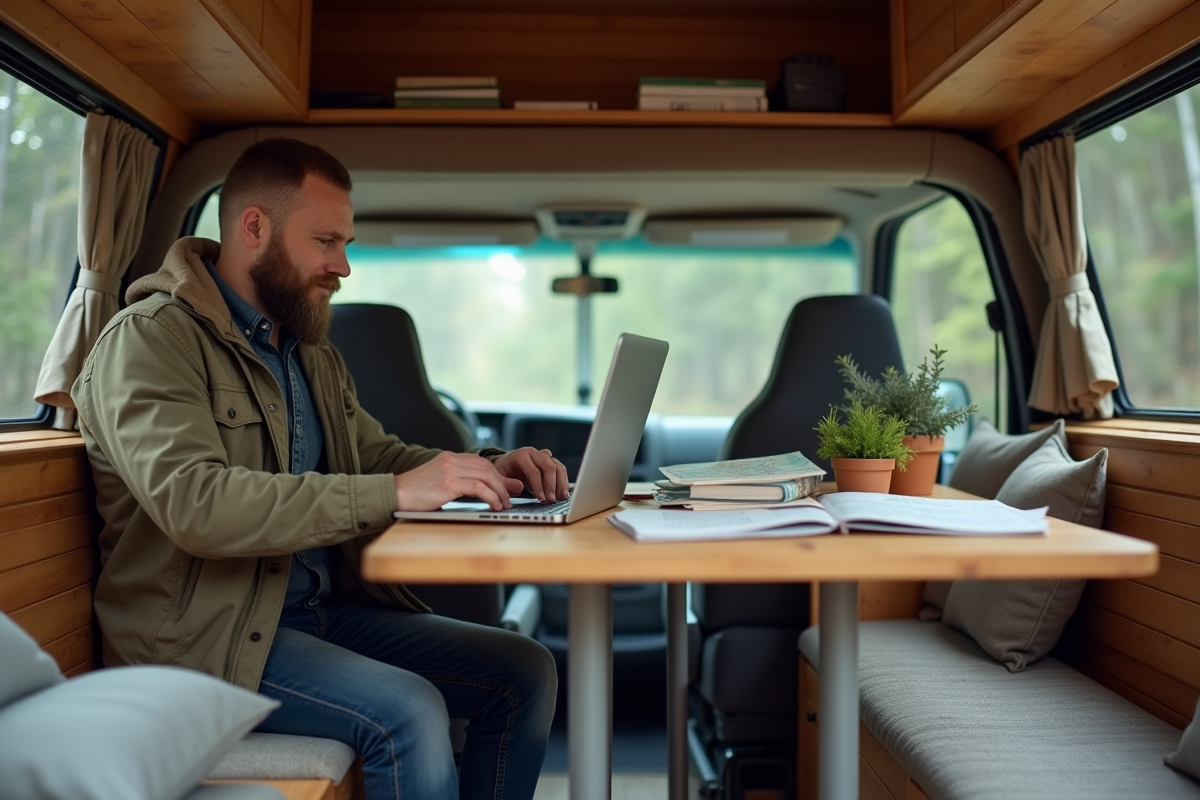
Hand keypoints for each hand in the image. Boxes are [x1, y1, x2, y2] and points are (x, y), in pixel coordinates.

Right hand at [394, 452, 523, 510]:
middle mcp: (451, 460)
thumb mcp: (439, 485)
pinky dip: (491, 496)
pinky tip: (494, 505)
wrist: (394, 494)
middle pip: (487, 468)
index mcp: (449, 458)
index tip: (507, 487)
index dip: (497, 475)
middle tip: (511, 497)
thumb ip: (460, 485)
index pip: (480, 463)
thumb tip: (482, 492)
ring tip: (504, 504)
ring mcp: (450, 470)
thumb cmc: (414, 495)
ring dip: (499, 491)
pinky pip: (478, 487)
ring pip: (486, 476)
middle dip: (502, 483)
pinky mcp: (448, 482)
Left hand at [492, 447, 569, 501]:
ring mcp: (544, 457)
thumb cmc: (502, 473)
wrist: (505, 466)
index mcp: (522, 455)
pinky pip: (560, 470)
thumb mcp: (500, 478)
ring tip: (561, 497)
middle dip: (551, 484)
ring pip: (558, 467)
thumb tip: (521, 486)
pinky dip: (564, 482)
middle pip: (548, 466)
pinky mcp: (550, 463)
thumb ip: (508, 483)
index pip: (534, 470)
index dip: (538, 486)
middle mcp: (534, 453)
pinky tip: (563, 493)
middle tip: (551, 499)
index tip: (541, 498)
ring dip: (561, 483)